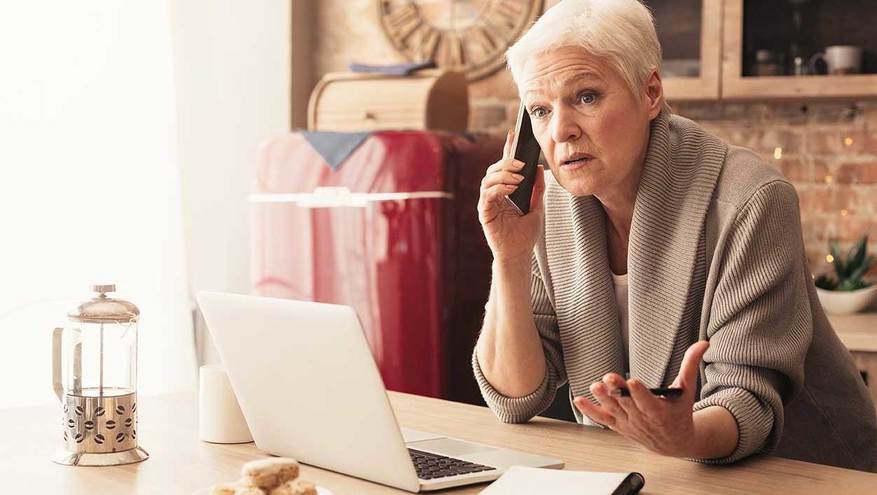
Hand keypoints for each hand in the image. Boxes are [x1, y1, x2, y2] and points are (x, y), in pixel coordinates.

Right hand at [477, 129, 545, 264]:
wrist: (519, 253)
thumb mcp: (537, 206)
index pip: (505, 166)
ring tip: (519, 178)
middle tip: (522, 164)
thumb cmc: (525, 233)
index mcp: (504, 190)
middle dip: (507, 163)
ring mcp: (487, 203)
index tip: (513, 134)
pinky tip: (511, 189)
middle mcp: (493, 194)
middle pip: (493, 170)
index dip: (507, 149)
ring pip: (488, 180)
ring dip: (504, 175)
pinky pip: (487, 195)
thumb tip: (540, 168)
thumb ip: (537, 188)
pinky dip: (498, 188)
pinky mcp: (484, 213)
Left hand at [573, 341, 709, 457]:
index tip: (632, 382)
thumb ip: (691, 365)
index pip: (648, 402)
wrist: (674, 443)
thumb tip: (703, 343)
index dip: (639, 393)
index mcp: (660, 412)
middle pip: (627, 404)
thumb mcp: (688, 390)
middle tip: (608, 379)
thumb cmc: (680, 413)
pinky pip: (602, 419)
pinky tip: (579, 400)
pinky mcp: (618, 425)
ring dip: (602, 399)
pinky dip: (590, 411)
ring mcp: (628, 423)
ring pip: (613, 411)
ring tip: (594, 386)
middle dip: (617, 392)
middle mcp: (642, 419)